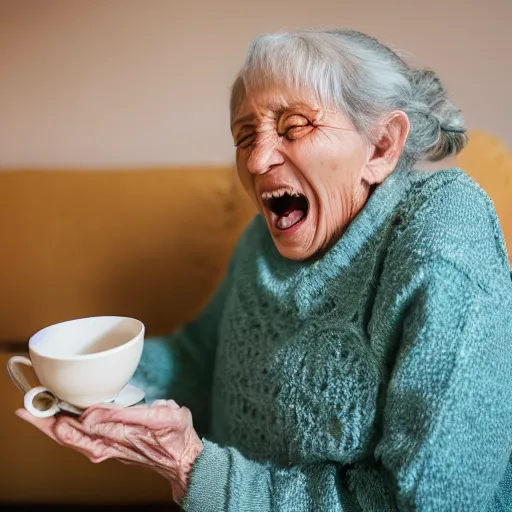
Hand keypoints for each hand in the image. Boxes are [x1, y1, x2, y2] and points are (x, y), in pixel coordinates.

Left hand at [16, 400, 203, 502]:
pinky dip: (64, 432)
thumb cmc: (175, 435)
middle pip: (69, 433)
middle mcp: (108, 443)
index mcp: (120, 434)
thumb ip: (128, 415)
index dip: (61, 415)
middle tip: (26, 405)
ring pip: (71, 438)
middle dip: (46, 421)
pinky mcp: (107, 447)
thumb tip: (91, 413)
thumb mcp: (163, 417)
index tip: (45, 404)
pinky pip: (80, 442)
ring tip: (33, 412)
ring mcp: (106, 447)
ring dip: (51, 426)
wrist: (181, 459)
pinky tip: (56, 424)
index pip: (83, 425)